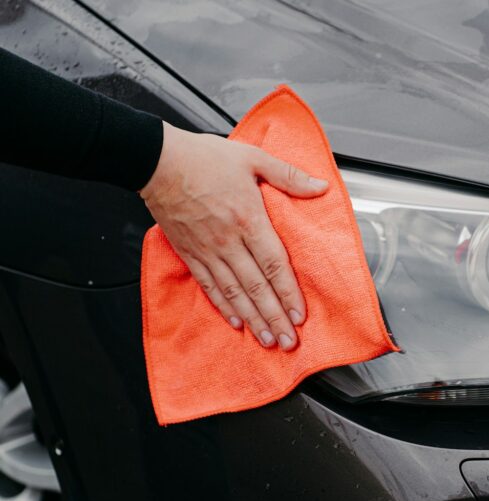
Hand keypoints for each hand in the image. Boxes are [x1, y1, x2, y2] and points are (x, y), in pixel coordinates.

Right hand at [140, 121, 328, 350]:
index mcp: (248, 219)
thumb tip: (319, 186)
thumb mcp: (252, 158)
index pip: (274, 264)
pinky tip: (235, 321)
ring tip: (266, 339)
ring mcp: (207, 250)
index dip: (288, 293)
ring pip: (233, 292)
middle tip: (288, 341)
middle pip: (256, 286)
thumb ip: (288, 176)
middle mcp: (228, 241)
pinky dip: (223, 306)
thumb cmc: (202, 158)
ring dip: (252, 319)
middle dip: (274, 317)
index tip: (300, 315)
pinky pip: (209, 286)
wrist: (156, 161)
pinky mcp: (189, 253)